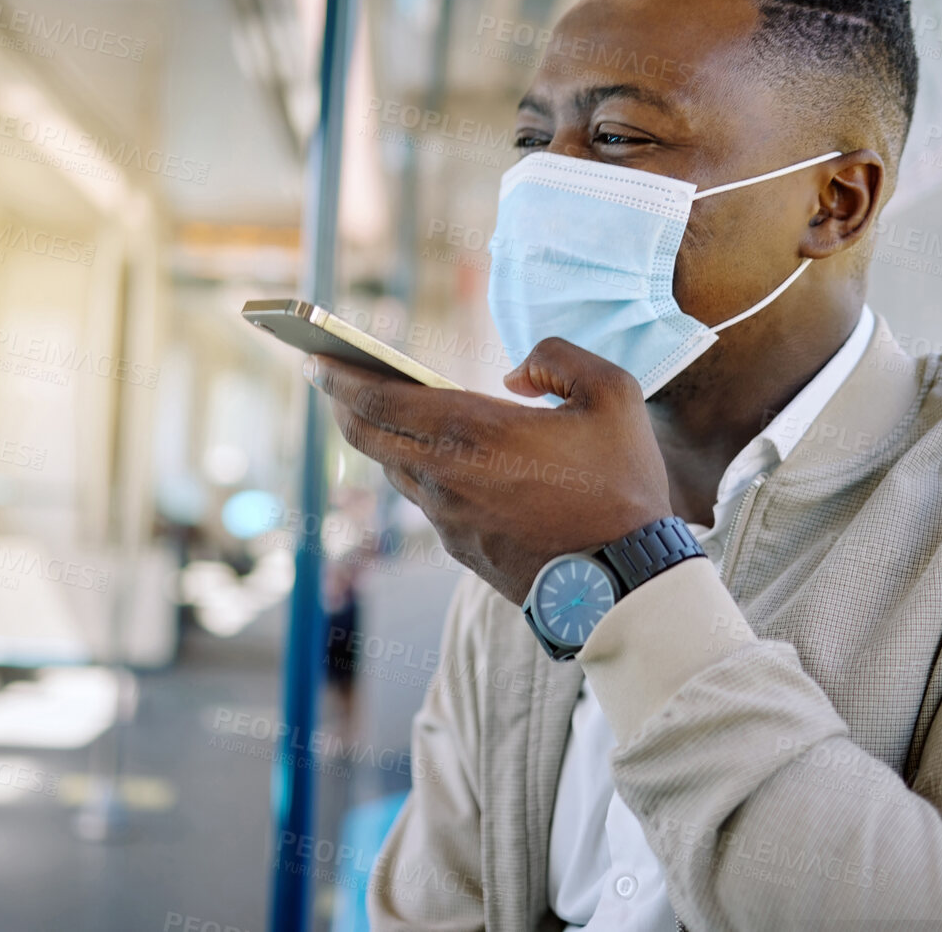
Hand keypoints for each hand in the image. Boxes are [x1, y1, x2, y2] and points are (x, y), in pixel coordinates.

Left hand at [307, 337, 672, 603]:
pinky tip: (426, 456)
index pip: (380, 399)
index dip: (341, 376)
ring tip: (374, 409)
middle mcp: (447, 476)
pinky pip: (426, 499)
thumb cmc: (623, 485)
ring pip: (395, 469)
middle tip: (328, 377)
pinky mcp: (461, 548)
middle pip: (368, 435)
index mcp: (475, 432)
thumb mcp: (613, 394)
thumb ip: (558, 358)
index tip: (316, 357)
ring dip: (378, 437)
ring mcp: (449, 518)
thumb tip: (513, 374)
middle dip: (341, 401)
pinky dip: (414, 470)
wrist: (626, 583)